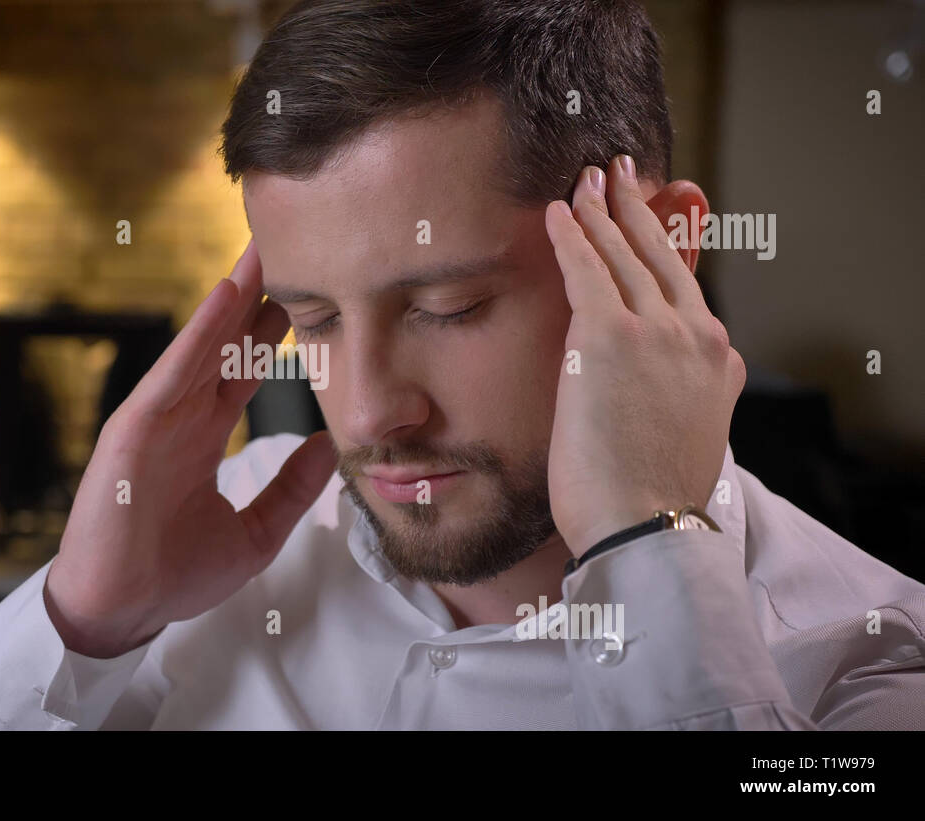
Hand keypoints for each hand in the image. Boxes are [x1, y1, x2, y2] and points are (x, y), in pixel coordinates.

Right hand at [44, 240, 336, 657]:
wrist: (120, 610)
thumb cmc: (172, 575)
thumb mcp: (255, 533)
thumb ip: (291, 489)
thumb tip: (331, 447)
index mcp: (201, 435)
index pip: (243, 369)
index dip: (272, 329)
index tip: (307, 289)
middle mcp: (179, 417)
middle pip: (223, 343)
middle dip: (255, 295)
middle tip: (289, 243)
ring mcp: (154, 419)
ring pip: (200, 345)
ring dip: (231, 297)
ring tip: (263, 250)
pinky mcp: (132, 430)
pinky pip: (170, 373)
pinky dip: (197, 335)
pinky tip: (224, 298)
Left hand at [543, 155, 746, 557]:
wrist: (646, 527)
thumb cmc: (649, 497)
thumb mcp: (682, 434)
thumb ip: (677, 394)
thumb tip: (660, 382)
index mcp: (719, 361)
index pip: (687, 286)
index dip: (665, 243)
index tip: (652, 215)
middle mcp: (697, 336)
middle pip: (660, 255)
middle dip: (636, 207)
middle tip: (618, 172)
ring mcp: (657, 332)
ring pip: (623, 254)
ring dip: (600, 210)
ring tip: (585, 180)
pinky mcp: (611, 337)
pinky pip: (586, 269)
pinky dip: (570, 235)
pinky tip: (554, 212)